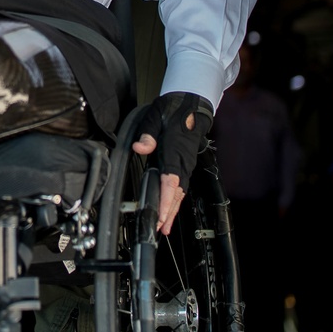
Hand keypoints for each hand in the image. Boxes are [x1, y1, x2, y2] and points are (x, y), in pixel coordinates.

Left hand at [132, 92, 213, 236]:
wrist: (192, 103)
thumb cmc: (173, 109)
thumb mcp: (155, 116)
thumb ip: (148, 134)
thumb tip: (140, 147)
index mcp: (175, 150)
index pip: (171, 179)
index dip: (166, 198)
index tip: (160, 213)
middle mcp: (183, 160)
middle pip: (177, 191)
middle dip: (169, 211)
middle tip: (160, 229)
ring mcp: (186, 163)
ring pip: (180, 191)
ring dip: (172, 209)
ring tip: (164, 227)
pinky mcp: (185, 164)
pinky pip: (181, 186)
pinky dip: (176, 200)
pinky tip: (170, 210)